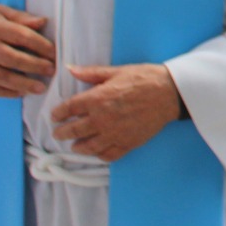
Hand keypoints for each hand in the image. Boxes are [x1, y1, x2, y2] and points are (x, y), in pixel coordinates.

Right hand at [0, 2, 55, 97]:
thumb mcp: (1, 10)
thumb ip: (21, 18)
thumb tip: (43, 22)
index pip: (21, 37)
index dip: (41, 46)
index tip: (55, 53)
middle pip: (12, 59)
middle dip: (34, 66)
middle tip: (51, 71)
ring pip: (0, 76)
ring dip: (22, 84)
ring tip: (40, 88)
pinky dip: (4, 92)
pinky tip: (20, 94)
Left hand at [50, 63, 182, 161]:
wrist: (170, 93)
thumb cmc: (144, 79)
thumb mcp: (117, 71)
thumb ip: (91, 73)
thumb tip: (70, 70)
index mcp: (96, 99)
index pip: (68, 109)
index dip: (58, 113)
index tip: (55, 116)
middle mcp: (101, 119)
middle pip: (73, 130)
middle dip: (62, 132)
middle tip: (59, 133)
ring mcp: (114, 133)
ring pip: (87, 146)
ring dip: (78, 146)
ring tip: (75, 145)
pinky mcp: (127, 143)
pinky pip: (108, 155)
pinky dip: (99, 155)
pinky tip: (97, 151)